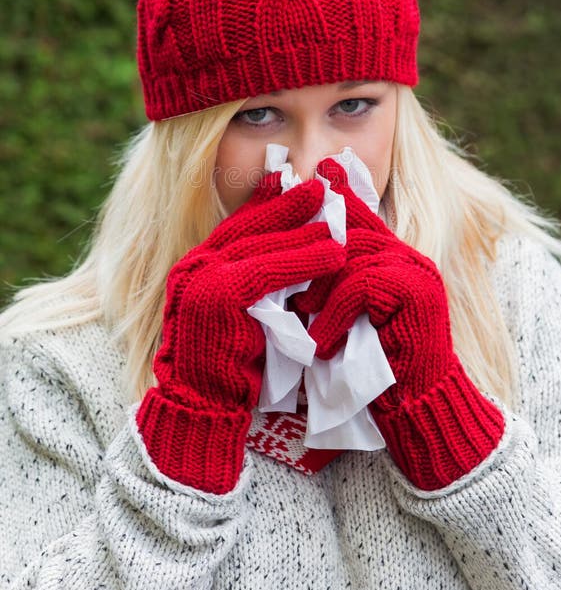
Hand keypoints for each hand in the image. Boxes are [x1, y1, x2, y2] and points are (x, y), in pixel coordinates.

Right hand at [137, 172, 346, 492]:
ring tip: (339, 219)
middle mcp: (193, 267)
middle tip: (322, 185)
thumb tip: (297, 255)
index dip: (267, 201)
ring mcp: (201, 280)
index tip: (291, 180)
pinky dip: (304, 261)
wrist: (202, 408)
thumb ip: (259, 284)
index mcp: (196, 266)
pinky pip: (268, 272)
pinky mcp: (217, 298)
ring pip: (262, 245)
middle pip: (249, 226)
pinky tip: (333, 255)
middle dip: (288, 204)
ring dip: (304, 231)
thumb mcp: (244, 315)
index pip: (237, 225)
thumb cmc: (230, 368)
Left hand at [296, 159, 504, 489]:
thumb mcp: (341, 319)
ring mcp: (416, 272)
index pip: (356, 213)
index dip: (327, 203)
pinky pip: (363, 284)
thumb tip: (283, 258)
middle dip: (310, 257)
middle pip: (349, 231)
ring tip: (302, 321)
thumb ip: (327, 284)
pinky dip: (335, 314)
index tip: (294, 195)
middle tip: (287, 293)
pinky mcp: (418, 293)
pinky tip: (322, 345)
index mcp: (392, 256)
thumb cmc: (371, 369)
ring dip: (319, 292)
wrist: (416, 410)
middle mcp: (408, 256)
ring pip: (352, 256)